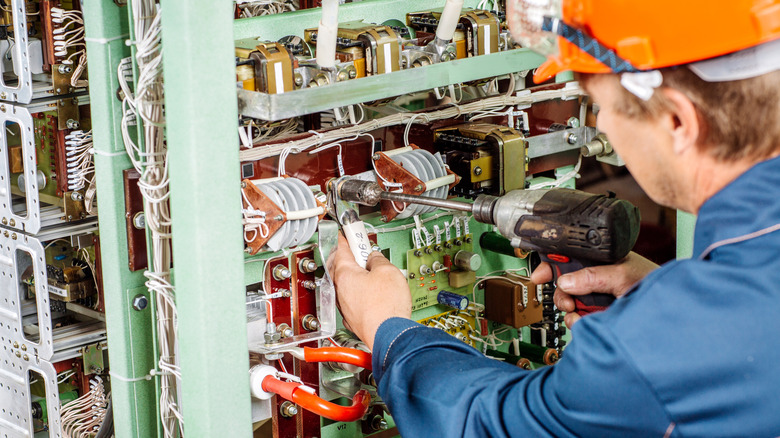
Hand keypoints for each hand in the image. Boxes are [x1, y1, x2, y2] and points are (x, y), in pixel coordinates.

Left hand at [327, 234, 411, 350]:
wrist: (389, 335)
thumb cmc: (386, 307)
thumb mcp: (387, 271)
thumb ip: (377, 259)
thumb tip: (374, 258)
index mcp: (344, 274)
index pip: (340, 248)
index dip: (345, 236)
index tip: (347, 231)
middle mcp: (340, 290)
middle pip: (339, 266)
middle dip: (348, 255)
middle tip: (360, 248)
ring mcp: (345, 306)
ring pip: (346, 283)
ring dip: (355, 274)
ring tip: (371, 270)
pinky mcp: (353, 317)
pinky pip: (352, 298)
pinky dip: (359, 290)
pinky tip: (372, 291)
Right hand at [530, 252, 657, 327]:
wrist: (670, 316)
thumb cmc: (654, 285)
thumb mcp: (622, 276)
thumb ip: (593, 276)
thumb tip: (565, 281)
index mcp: (600, 261)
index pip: (569, 257)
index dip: (552, 263)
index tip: (540, 275)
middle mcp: (595, 279)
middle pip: (563, 283)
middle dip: (561, 293)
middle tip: (567, 301)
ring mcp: (596, 298)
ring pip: (568, 303)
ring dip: (569, 309)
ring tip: (579, 312)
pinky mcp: (596, 316)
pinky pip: (577, 320)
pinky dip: (577, 322)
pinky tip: (585, 321)